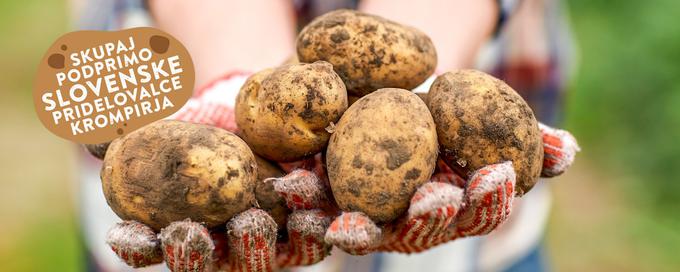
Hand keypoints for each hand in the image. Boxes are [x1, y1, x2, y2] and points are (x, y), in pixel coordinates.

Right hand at [105, 73, 337, 271]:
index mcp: (177, 229)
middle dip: (193, 252)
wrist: (263, 114)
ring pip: (260, 254)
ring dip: (253, 243)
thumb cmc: (200, 123)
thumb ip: (125, 127)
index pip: (147, 246)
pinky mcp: (307, 228)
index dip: (136, 245)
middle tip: (188, 231)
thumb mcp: (162, 119)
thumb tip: (89, 133)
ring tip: (249, 221)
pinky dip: (316, 231)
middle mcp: (221, 244)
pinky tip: (318, 220)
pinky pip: (313, 238)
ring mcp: (265, 241)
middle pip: (205, 260)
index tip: (128, 233)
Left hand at [277, 122, 578, 255]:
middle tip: (432, 198)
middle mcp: (405, 222)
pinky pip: (312, 211)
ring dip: (353, 229)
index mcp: (446, 204)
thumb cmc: (428, 112)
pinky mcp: (320, 207)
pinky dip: (303, 205)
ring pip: (360, 232)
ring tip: (345, 222)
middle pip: (418, 232)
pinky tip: (292, 190)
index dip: (488, 199)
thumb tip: (567, 151)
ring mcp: (362, 220)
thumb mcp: (468, 112)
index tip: (498, 174)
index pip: (474, 211)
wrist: (366, 101)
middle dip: (427, 219)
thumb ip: (516, 133)